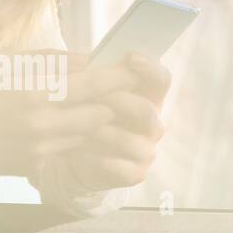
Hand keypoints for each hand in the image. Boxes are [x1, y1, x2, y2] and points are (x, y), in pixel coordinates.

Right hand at [0, 51, 147, 178]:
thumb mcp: (13, 64)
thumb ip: (53, 60)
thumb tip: (89, 60)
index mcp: (33, 90)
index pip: (90, 85)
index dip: (116, 78)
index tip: (132, 71)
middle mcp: (39, 122)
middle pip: (97, 114)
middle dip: (112, 103)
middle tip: (123, 93)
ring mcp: (39, 148)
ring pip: (87, 135)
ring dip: (95, 123)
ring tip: (98, 109)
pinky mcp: (37, 166)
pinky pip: (68, 151)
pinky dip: (74, 139)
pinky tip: (71, 128)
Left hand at [52, 52, 170, 191]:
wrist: (75, 156)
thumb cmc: (83, 113)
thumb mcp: (85, 90)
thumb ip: (93, 75)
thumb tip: (86, 62)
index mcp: (146, 97)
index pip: (160, 79)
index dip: (150, 68)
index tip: (130, 58)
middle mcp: (152, 123)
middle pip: (146, 110)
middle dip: (116, 101)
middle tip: (91, 95)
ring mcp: (146, 150)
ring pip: (127, 139)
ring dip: (97, 131)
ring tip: (71, 126)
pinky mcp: (135, 173)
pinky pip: (116, 165)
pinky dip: (91, 156)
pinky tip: (72, 149)